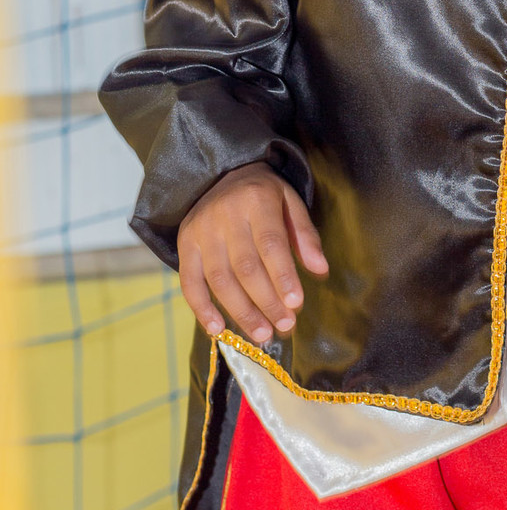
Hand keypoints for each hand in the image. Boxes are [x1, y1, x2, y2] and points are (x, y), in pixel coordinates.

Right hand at [177, 162, 327, 345]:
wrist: (219, 175)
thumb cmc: (264, 195)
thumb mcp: (290, 203)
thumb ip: (305, 236)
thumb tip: (320, 270)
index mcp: (257, 200)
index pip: (271, 244)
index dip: (283, 276)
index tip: (296, 304)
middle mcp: (225, 216)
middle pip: (246, 267)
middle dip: (267, 301)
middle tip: (285, 326)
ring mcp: (200, 231)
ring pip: (220, 279)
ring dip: (241, 312)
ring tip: (262, 334)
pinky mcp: (184, 244)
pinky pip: (189, 283)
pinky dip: (202, 309)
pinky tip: (218, 329)